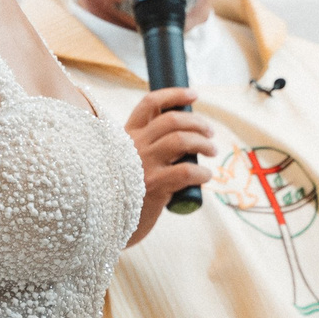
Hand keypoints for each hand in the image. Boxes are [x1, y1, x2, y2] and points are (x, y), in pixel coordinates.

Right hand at [124, 87, 215, 243]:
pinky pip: (186, 172)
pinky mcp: (154, 186)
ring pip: (181, 140)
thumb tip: (180, 134)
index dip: (174, 94)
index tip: (194, 95)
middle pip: (172, 120)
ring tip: (211, 151)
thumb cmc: (122, 191)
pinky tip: (206, 176)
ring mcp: (143, 165)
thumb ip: (143, 147)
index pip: (150, 104)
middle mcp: (134, 146)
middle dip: (197, 122)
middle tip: (210, 132)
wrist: (107, 223)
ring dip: (203, 143)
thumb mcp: (125, 162)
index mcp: (126, 136)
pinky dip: (202, 172)